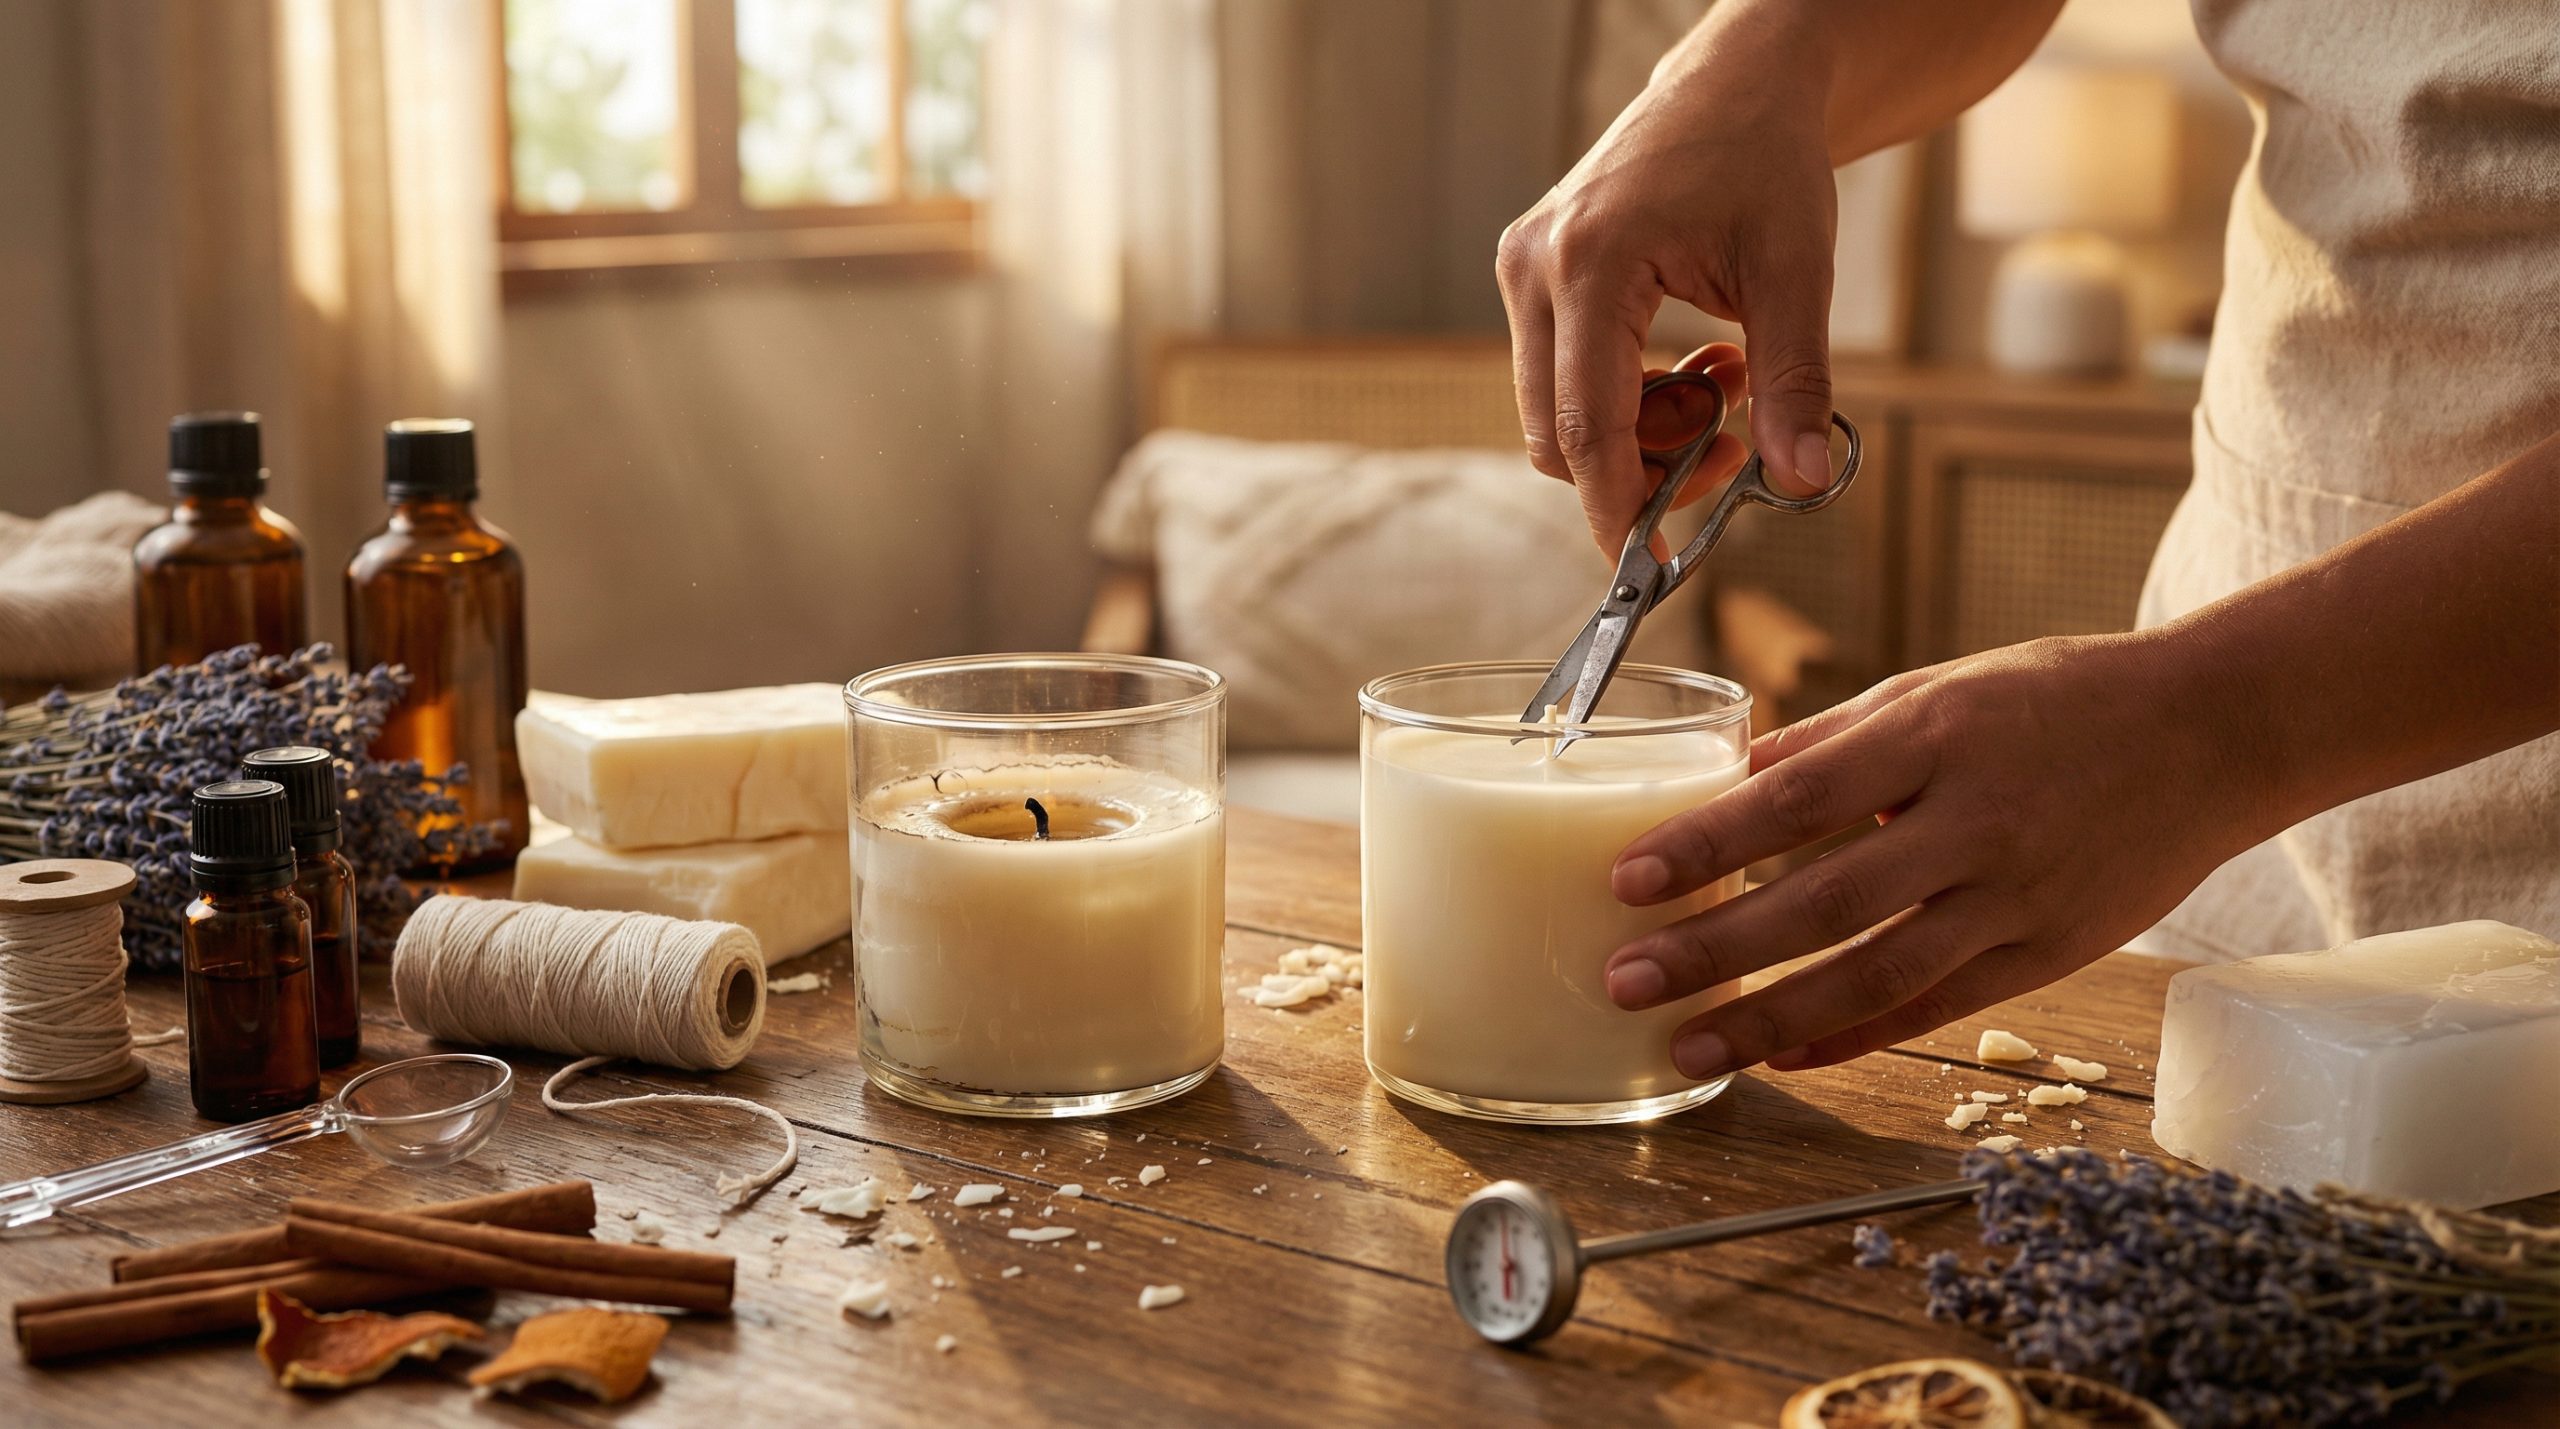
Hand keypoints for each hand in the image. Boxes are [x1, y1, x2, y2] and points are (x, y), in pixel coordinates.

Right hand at [1497, 20, 1839, 555]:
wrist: (1737, 87)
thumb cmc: (1765, 160)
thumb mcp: (1797, 272)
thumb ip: (1797, 383)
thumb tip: (1804, 480)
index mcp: (1591, 262)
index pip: (1585, 425)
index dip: (1618, 507)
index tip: (1654, 566)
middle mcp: (1536, 268)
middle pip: (1559, 435)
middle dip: (1645, 465)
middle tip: (1736, 441)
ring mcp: (1524, 271)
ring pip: (1557, 413)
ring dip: (1643, 429)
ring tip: (1727, 380)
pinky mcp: (1533, 275)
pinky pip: (1562, 376)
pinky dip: (1628, 395)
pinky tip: (1693, 358)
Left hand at [1598, 632, 2276, 1076]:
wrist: (2213, 735)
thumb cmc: (2059, 699)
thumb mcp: (1940, 689)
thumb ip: (1834, 742)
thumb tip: (1732, 777)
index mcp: (1936, 738)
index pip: (1798, 801)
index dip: (1708, 845)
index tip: (1629, 880)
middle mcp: (1973, 823)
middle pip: (1823, 902)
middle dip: (1715, 951)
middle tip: (1626, 980)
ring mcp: (2014, 899)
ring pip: (1875, 977)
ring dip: (1770, 1020)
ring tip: (1687, 1049)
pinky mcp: (2045, 953)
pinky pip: (1933, 1009)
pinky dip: (1853, 1036)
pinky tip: (1783, 1054)